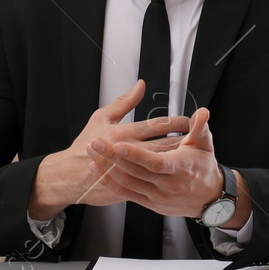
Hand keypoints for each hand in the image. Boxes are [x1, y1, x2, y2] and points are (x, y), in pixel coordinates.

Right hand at [28, 80, 189, 218]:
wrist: (72, 174)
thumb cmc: (85, 143)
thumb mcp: (102, 117)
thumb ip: (124, 102)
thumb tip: (141, 85)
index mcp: (124, 132)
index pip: (158, 124)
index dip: (177, 122)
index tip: (189, 120)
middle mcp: (130, 150)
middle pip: (165, 144)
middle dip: (184, 140)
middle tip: (197, 135)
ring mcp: (131, 169)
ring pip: (163, 162)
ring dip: (178, 156)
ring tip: (191, 151)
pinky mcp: (131, 184)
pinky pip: (154, 178)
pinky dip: (166, 173)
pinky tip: (175, 169)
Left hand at [87, 107, 225, 218]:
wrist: (207, 198)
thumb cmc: (203, 167)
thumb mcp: (205, 145)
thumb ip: (200, 127)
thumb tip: (202, 112)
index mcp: (180, 167)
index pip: (155, 162)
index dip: (136, 154)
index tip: (119, 144)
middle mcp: (168, 184)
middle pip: (136, 171)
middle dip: (113, 156)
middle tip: (95, 142)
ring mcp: (157, 195)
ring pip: (128, 182)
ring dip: (107, 167)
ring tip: (92, 151)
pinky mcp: (149, 202)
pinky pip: (126, 193)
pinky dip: (110, 181)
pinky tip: (98, 169)